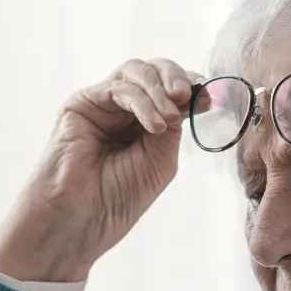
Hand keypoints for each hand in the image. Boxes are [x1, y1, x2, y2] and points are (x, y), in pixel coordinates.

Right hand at [0, 58, 200, 282]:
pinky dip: (142, 102)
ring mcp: (101, 104)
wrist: (80, 219)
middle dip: (176, 78)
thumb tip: (190, 95)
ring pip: (135, 71)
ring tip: (170, 117)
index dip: (190, 86)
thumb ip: (173, 125)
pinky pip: (118, 88)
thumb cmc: (117, 199)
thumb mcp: (161, 160)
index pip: (169, 89)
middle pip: (153, 70)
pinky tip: (154, 125)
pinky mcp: (81, 103)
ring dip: (159, 88)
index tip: (209, 96)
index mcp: (142, 123)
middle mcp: (122, 109)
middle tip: (188, 96)